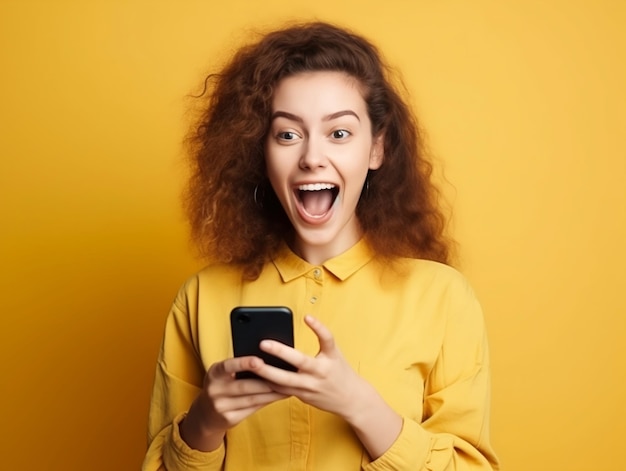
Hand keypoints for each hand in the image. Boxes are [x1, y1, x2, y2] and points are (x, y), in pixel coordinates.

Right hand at [180, 355, 286, 450]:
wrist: (205, 414)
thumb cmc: (222, 385)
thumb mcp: (222, 375)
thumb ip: (238, 368)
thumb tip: (267, 360)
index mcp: (214, 373)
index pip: (228, 366)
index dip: (243, 363)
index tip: (260, 360)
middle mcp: (214, 390)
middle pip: (244, 386)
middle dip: (266, 381)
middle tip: (285, 375)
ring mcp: (221, 407)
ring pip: (252, 399)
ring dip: (272, 393)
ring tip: (288, 387)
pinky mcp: (229, 419)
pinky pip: (252, 409)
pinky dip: (267, 402)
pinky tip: (278, 397)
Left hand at [257, 315, 402, 458]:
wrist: (352, 399)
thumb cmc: (340, 371)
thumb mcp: (335, 353)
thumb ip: (320, 340)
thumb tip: (302, 322)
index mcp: (330, 358)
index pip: (326, 339)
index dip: (318, 328)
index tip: (307, 316)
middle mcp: (320, 372)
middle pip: (299, 362)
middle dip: (280, 353)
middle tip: (262, 344)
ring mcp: (310, 387)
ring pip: (285, 381)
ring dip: (267, 373)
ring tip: (251, 363)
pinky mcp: (302, 397)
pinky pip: (282, 390)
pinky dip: (269, 383)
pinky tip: (255, 377)